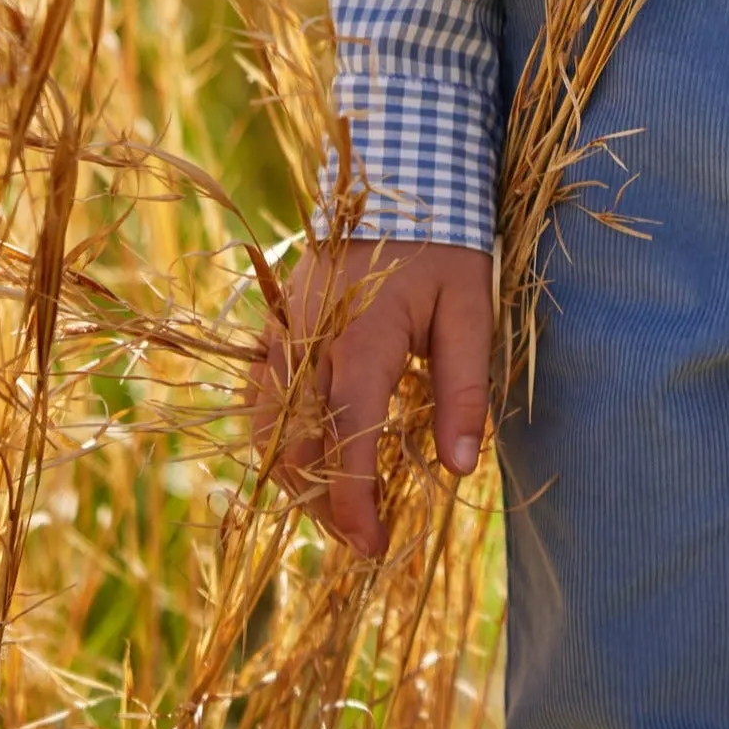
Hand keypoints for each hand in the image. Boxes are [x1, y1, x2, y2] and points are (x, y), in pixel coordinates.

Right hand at [249, 239, 493, 556]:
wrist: (395, 180)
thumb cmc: (444, 245)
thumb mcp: (472, 308)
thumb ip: (464, 388)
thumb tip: (461, 468)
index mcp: (360, 336)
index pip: (346, 438)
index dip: (354, 503)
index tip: (375, 548)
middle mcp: (307, 339)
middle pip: (298, 447)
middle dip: (324, 506)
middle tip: (364, 542)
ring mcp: (282, 332)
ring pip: (267, 430)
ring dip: (296, 479)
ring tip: (337, 512)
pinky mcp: (274, 327)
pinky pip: (257, 399)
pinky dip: (274, 441)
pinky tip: (305, 461)